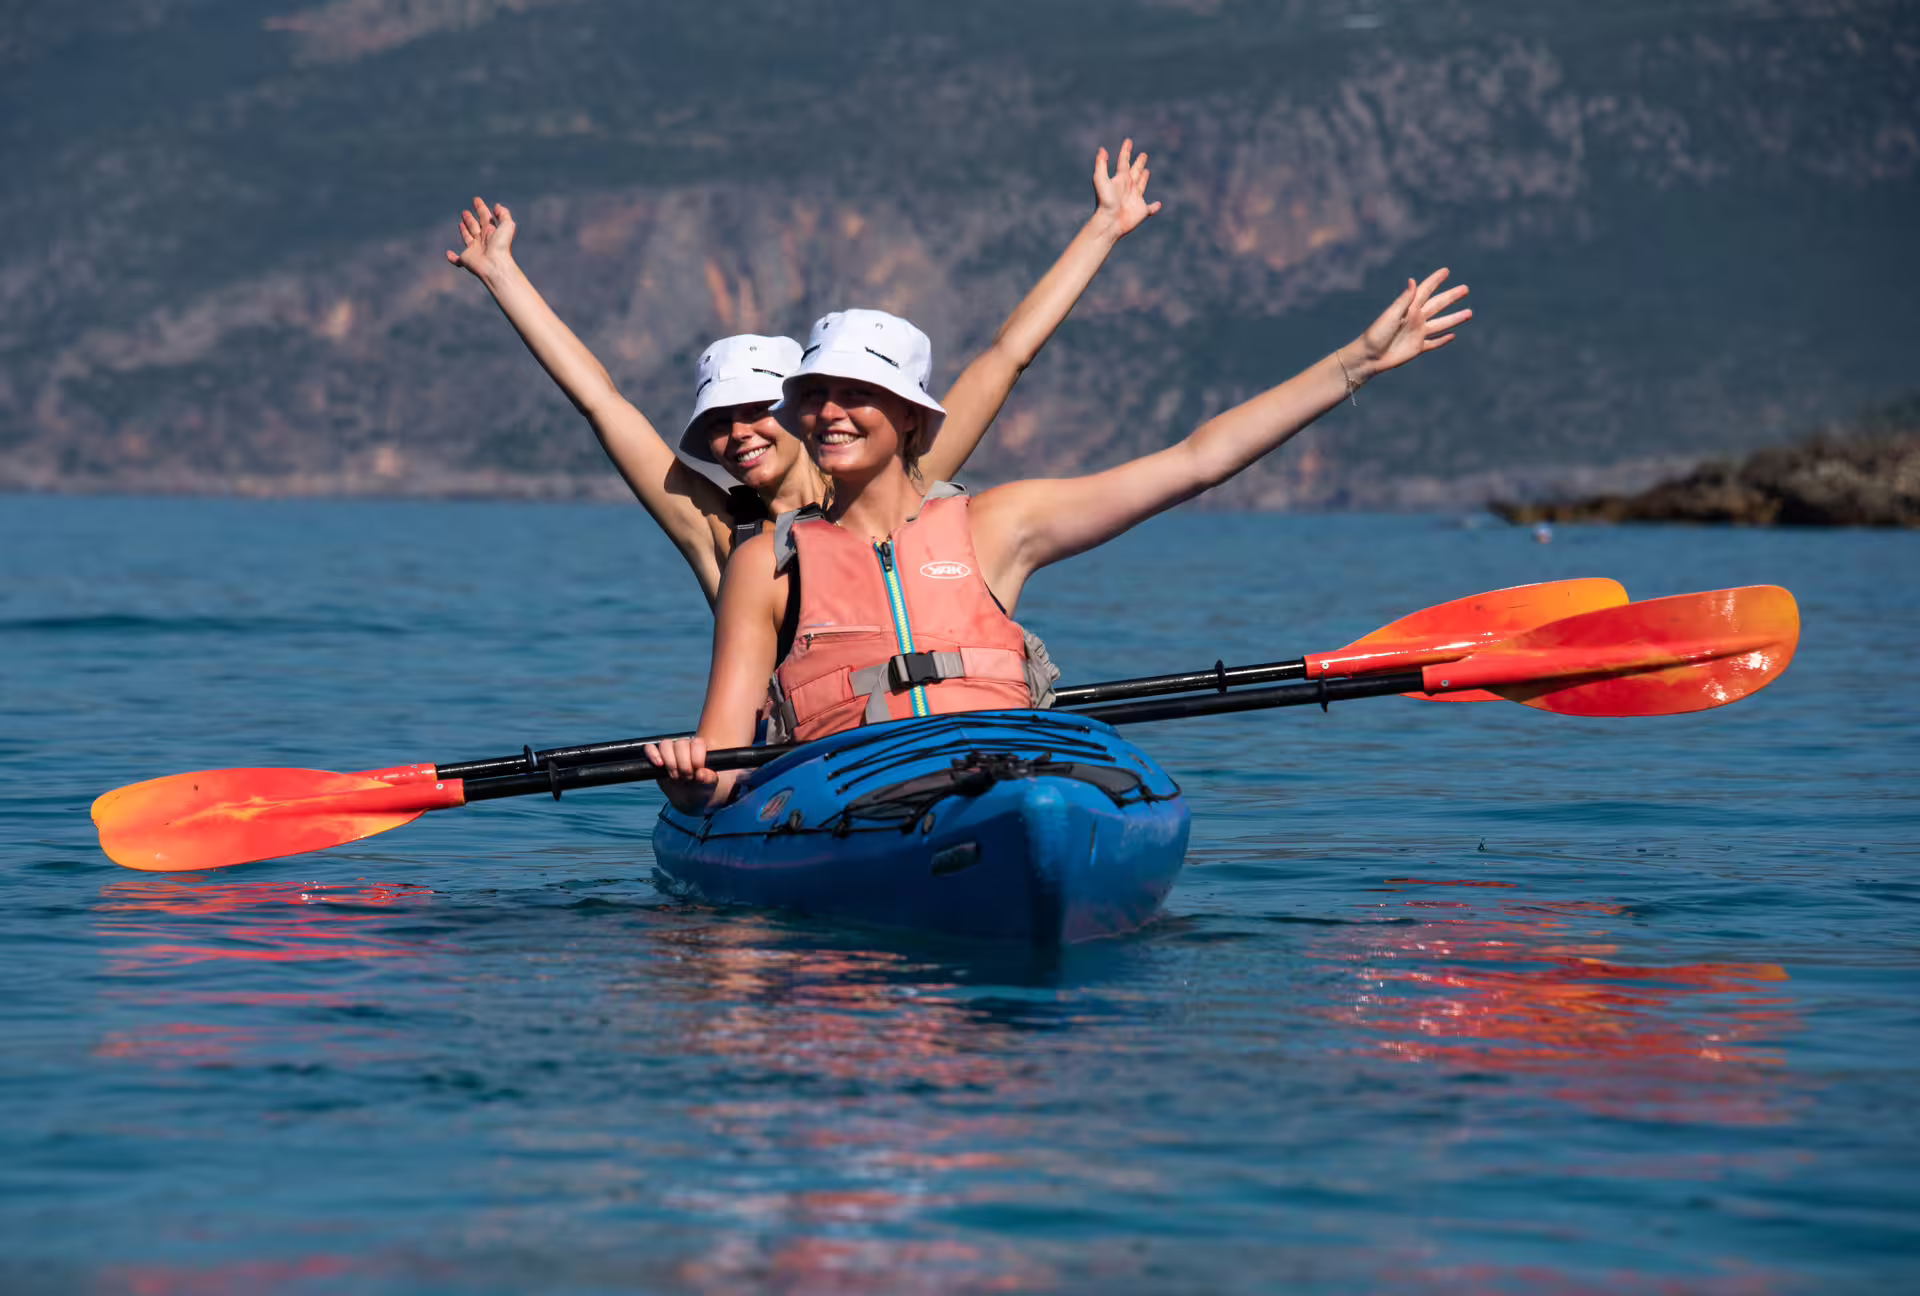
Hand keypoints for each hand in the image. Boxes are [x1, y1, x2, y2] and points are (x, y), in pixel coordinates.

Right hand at [445, 196, 517, 281]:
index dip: (481, 208)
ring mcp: (474, 250)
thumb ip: (504, 214)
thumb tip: (497, 206)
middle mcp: (483, 241)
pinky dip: (453, 258)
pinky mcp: (466, 260)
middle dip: (470, 219)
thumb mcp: (507, 226)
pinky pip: (458, 260)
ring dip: (464, 231)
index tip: (476, 199)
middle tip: (465, 212)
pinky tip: (449, 254)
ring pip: (468, 238)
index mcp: (492, 232)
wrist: (495, 265)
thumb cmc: (501, 246)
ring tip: (461, 223)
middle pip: (475, 227)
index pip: (485, 217)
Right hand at [644, 736, 716, 811]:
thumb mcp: (709, 785)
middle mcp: (684, 746)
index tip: (697, 771)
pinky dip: (652, 754)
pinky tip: (659, 765)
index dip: (696, 758)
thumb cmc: (701, 788)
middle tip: (687, 777)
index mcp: (699, 749)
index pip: (697, 743)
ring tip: (675, 776)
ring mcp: (669, 751)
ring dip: (670, 762)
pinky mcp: (656, 758)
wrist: (689, 799)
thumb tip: (701, 774)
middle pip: (680, 744)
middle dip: (683, 763)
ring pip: (665, 745)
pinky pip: (650, 748)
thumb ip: (709, 778)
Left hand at [1091, 139, 1161, 238]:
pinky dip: (1155, 206)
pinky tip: (1158, 204)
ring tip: (1146, 171)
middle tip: (1144, 154)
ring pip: (1141, 185)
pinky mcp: (1142, 211)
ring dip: (1144, 179)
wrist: (1109, 221)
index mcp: (1120, 179)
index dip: (1126, 151)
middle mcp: (1128, 187)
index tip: (1128, 141)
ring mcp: (1135, 199)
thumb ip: (1101, 164)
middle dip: (1139, 163)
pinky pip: (1150, 208)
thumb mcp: (1101, 180)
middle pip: (1135, 171)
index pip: (1123, 162)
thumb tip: (1102, 149)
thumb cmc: (1105, 201)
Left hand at [1348, 268, 1472, 379]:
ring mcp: (1417, 333)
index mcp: (1409, 308)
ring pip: (1441, 324)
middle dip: (1451, 297)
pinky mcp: (1417, 348)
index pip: (1425, 290)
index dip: (1435, 280)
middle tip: (1465, 289)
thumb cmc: (1376, 334)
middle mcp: (1415, 319)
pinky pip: (1434, 343)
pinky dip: (1443, 340)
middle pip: (1438, 305)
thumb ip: (1404, 300)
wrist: (1369, 357)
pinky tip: (1453, 335)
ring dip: (1455, 318)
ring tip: (1470, 313)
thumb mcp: (1391, 315)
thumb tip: (1414, 280)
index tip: (1446, 271)